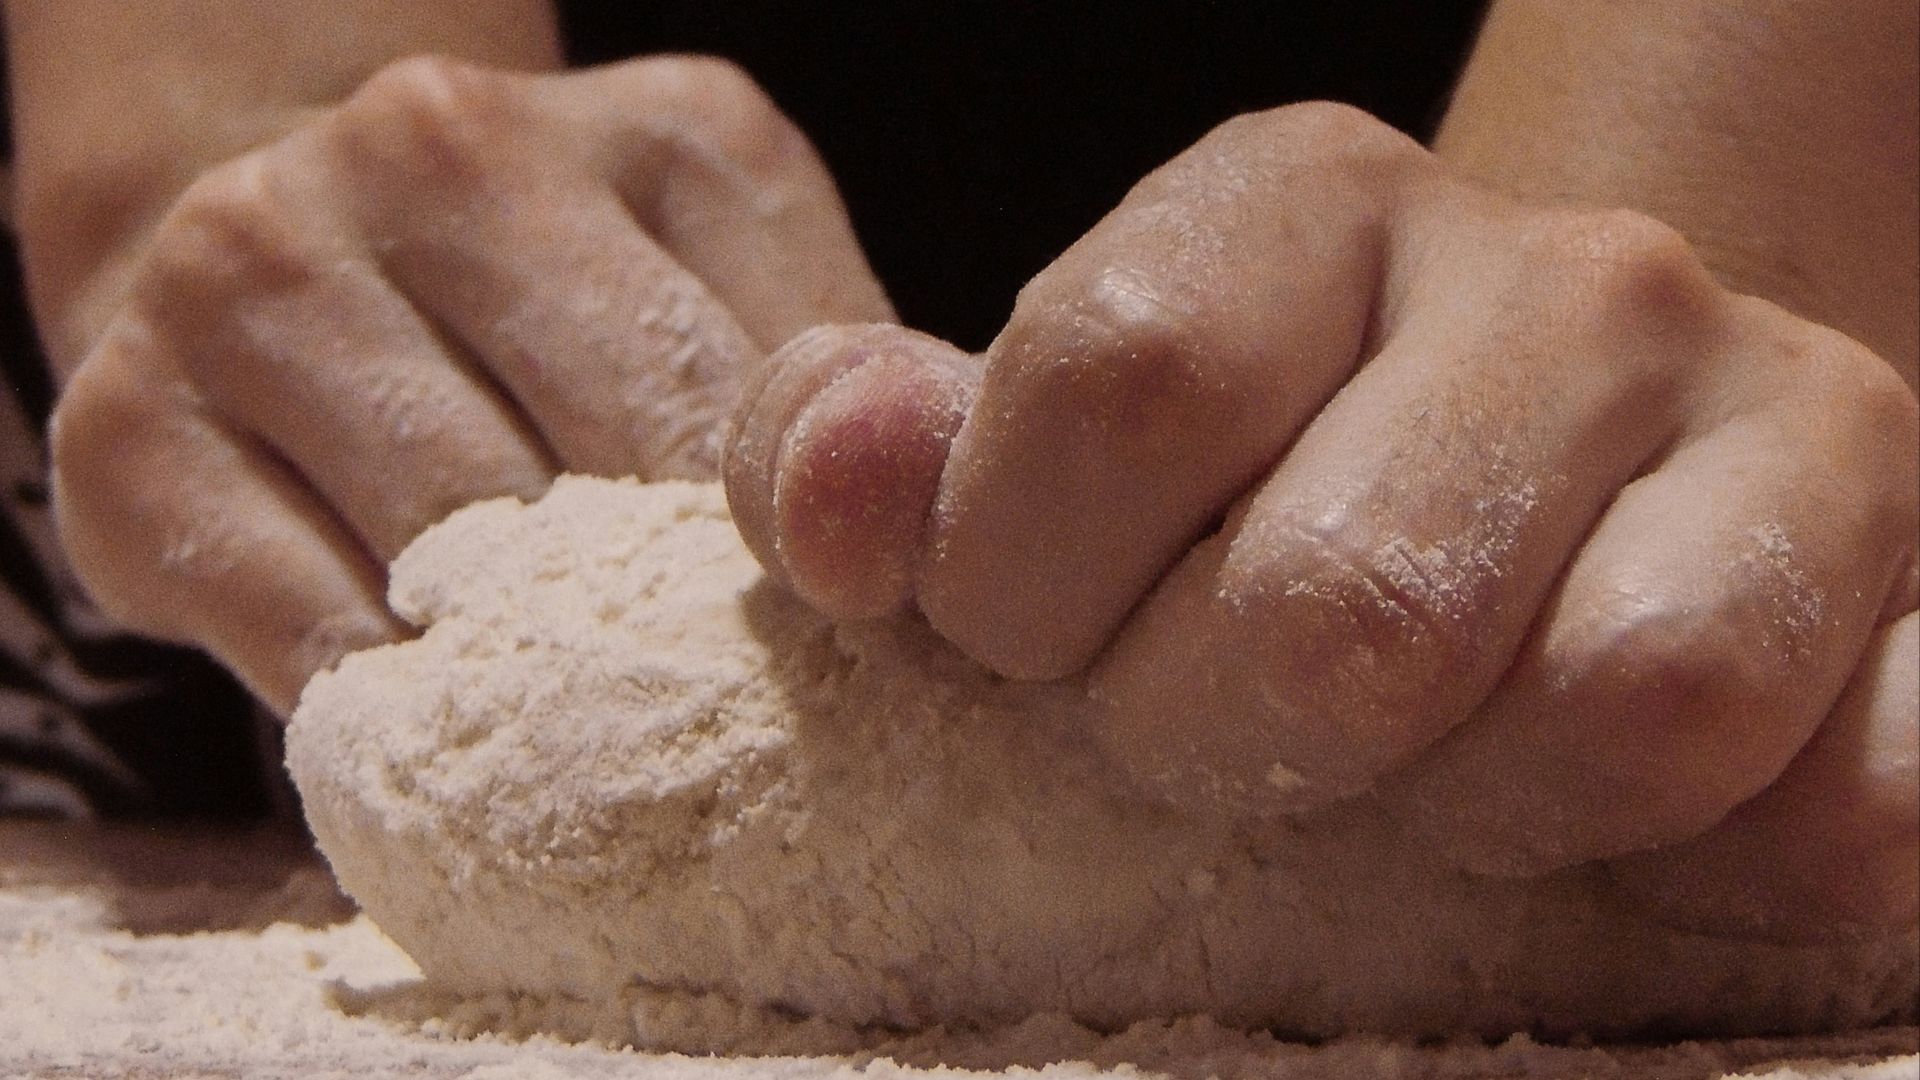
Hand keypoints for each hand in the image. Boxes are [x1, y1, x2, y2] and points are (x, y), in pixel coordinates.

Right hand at [48, 54, 891, 714]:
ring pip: (461, 557)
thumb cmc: (547, 300)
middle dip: (682, 629)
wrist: (273, 245)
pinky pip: (310, 637)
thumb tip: (934, 562)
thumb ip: (820, 386)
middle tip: (733, 745)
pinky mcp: (131, 434)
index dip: (806, 565)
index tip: (839, 677)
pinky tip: (463, 744)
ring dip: (547, 680)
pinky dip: (405, 720)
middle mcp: (430, 156)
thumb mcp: (725, 281)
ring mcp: (254, 283)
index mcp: (645, 130)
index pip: (764, 396)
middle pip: (615, 470)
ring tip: (604, 749)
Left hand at [724, 103, 1918, 938]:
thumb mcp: (1032, 457)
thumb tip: (825, 501)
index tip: (1040, 642)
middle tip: (1236, 729)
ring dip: (1469, 816)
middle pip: (1346, 599)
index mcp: (1310, 197)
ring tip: (1427, 776)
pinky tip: (1632, 829)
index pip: (1120, 383)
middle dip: (1233, 734)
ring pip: (1616, 706)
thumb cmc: (1253, 496)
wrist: (1560, 492)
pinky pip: (1864, 804)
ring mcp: (1794, 418)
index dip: (1028, 584)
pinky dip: (1733, 865)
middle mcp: (1570, 275)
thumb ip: (880, 460)